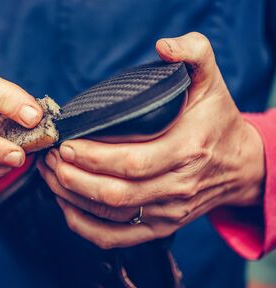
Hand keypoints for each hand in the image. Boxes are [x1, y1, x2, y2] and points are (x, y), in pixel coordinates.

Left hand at [37, 32, 264, 248]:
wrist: (239, 166)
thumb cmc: (216, 121)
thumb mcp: (210, 81)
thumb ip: (193, 54)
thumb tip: (163, 46)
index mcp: (187, 150)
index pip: (132, 162)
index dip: (94, 157)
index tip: (66, 144)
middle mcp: (177, 187)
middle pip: (115, 194)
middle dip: (73, 177)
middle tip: (51, 158)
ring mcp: (168, 213)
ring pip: (110, 216)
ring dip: (72, 198)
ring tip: (50, 175)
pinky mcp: (160, 228)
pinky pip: (115, 238)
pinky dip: (84, 226)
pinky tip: (65, 205)